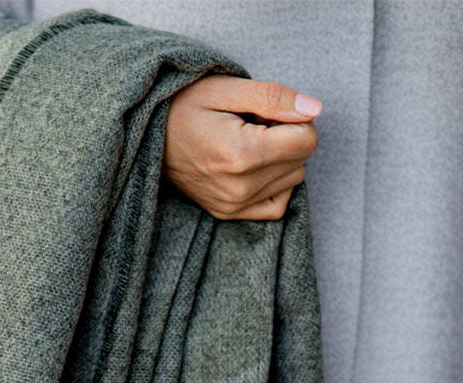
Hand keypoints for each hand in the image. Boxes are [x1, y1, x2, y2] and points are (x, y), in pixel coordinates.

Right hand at [162, 75, 321, 219]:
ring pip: (292, 181)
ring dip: (280, 161)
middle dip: (288, 139)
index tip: (269, 113)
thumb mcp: (228, 88)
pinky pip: (276, 207)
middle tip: (254, 127)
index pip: (307, 141)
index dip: (296, 119)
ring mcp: (232, 204)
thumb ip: (274, 97)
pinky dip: (275, 186)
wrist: (148, 138)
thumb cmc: (184, 107)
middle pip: (301, 161)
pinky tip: (256, 169)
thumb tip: (314, 110)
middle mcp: (239, 186)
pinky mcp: (227, 213)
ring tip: (248, 146)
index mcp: (242, 154)